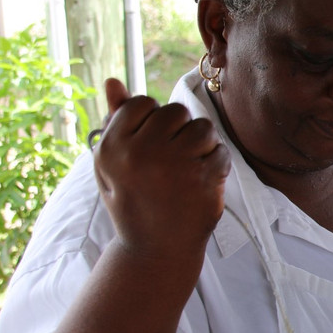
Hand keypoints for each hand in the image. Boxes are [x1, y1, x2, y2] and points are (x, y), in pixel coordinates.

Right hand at [93, 79, 230, 258]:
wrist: (154, 251)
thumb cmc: (132, 202)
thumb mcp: (111, 165)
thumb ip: (114, 121)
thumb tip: (113, 81)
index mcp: (112, 146)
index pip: (142, 103)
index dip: (151, 122)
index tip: (149, 148)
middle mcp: (140, 153)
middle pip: (176, 112)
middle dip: (178, 131)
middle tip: (170, 162)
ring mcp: (174, 165)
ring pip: (202, 128)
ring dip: (201, 146)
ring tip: (187, 171)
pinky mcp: (203, 179)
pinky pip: (220, 151)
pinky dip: (217, 165)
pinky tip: (201, 185)